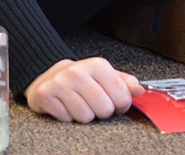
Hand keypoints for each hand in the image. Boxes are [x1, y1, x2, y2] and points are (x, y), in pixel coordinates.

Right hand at [25, 57, 143, 122]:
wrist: (48, 76)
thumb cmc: (81, 79)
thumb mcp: (104, 76)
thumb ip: (123, 82)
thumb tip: (140, 90)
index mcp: (97, 65)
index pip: (121, 96)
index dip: (121, 105)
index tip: (115, 103)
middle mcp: (78, 71)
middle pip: (104, 109)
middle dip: (101, 112)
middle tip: (94, 104)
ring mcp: (60, 82)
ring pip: (85, 117)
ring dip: (84, 116)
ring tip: (79, 104)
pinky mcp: (44, 94)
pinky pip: (66, 119)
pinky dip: (67, 117)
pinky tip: (65, 105)